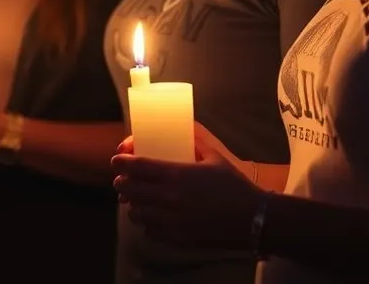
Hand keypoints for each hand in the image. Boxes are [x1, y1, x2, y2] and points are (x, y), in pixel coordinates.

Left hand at [112, 122, 263, 248]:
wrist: (252, 218)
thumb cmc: (234, 185)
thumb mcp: (214, 157)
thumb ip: (195, 142)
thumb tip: (185, 130)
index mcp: (177, 174)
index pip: (139, 167)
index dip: (123, 162)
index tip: (116, 160)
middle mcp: (170, 198)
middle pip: (132, 190)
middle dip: (121, 184)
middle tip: (120, 181)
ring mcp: (172, 221)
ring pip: (138, 214)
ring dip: (132, 205)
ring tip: (134, 200)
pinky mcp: (178, 239)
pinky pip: (151, 232)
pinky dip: (146, 224)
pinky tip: (151, 219)